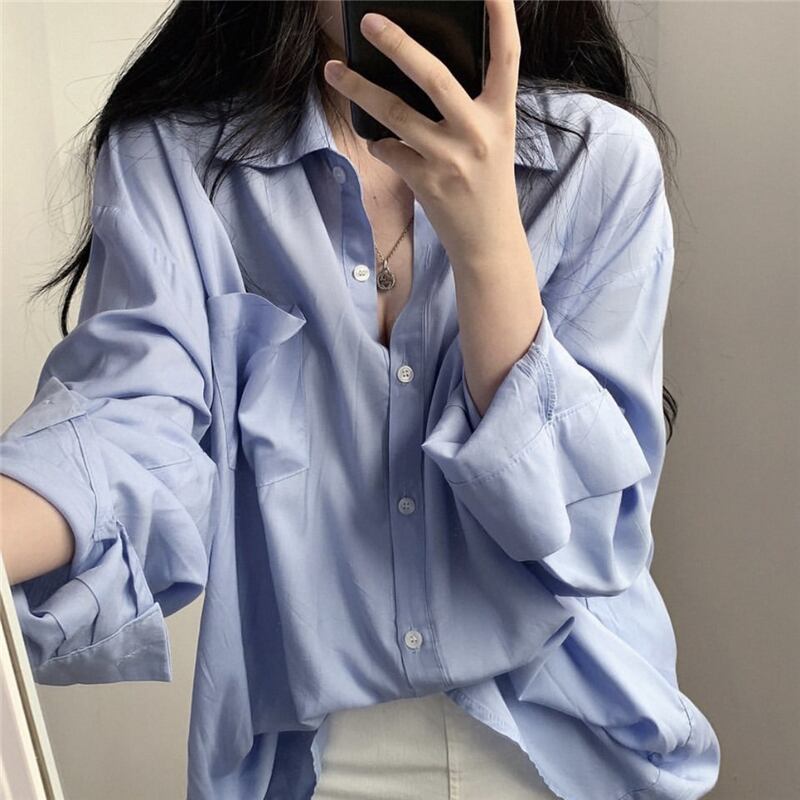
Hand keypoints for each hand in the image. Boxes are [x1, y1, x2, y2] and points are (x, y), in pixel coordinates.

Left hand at [323, 0, 524, 270]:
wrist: (488, 241)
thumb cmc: (487, 185)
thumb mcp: (492, 140)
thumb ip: (469, 108)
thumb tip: (417, 74)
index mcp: (500, 115)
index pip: (507, 57)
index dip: (502, 18)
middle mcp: (477, 132)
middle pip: (434, 76)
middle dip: (397, 44)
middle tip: (368, 22)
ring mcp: (449, 158)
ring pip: (394, 113)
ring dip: (359, 89)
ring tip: (333, 71)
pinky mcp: (425, 181)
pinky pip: (389, 150)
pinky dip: (379, 144)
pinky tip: (380, 143)